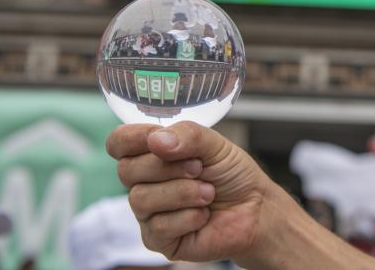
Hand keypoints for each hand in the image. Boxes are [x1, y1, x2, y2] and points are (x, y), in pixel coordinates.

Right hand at [106, 121, 272, 261]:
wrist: (255, 209)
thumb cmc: (232, 175)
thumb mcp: (216, 144)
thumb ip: (188, 135)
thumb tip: (157, 140)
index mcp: (152, 153)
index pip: (119, 142)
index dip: (133, 139)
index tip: (158, 139)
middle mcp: (144, 181)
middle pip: (127, 170)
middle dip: (168, 167)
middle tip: (199, 168)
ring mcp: (148, 212)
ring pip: (141, 199)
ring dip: (183, 193)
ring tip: (208, 193)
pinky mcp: (157, 239)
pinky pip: (159, 226)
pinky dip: (189, 217)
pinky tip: (204, 214)